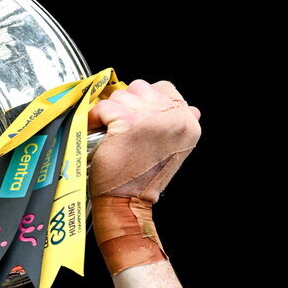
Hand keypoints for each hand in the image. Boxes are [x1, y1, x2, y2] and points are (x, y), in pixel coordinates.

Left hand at [88, 79, 200, 201]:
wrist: (128, 200)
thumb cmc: (145, 179)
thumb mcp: (174, 149)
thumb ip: (179, 124)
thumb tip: (191, 110)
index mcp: (187, 121)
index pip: (165, 88)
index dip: (145, 99)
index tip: (136, 115)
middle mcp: (172, 117)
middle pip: (140, 88)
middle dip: (126, 104)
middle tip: (121, 126)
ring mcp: (149, 119)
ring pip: (120, 95)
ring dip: (110, 111)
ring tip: (110, 131)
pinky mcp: (126, 124)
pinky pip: (104, 107)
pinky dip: (95, 117)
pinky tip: (97, 129)